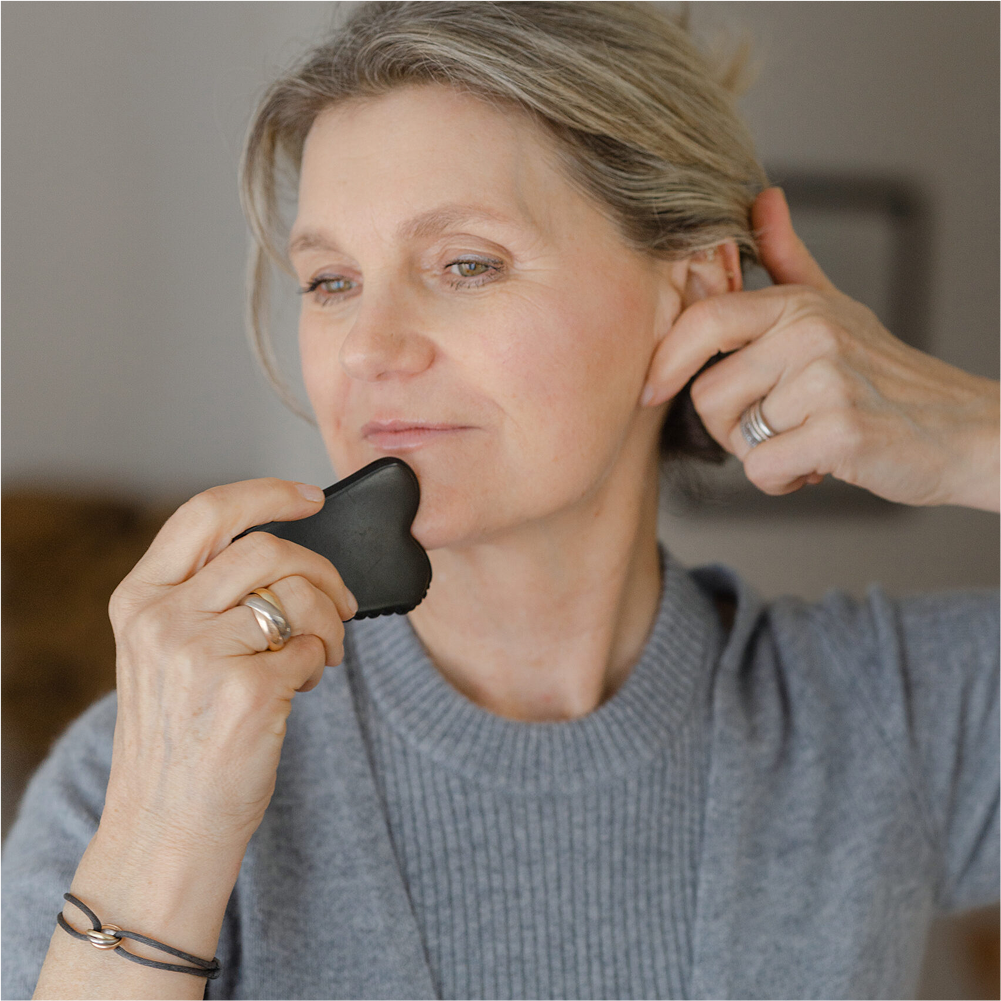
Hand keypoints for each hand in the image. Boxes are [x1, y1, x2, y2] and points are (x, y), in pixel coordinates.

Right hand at [104, 478, 356, 856]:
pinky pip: (314, 647)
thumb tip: (286, 553)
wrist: (168, 829)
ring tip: (323, 650)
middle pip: (268, 548)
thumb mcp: (163, 653)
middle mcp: (163, 620)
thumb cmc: (179, 739)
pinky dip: (323, 661)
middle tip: (340, 600)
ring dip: (331, 618)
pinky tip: (302, 686)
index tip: (309, 496)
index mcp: (140, 599)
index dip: (266, 493)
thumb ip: (205, 596)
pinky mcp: (247, 692)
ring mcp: (202, 655)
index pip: (206, 513)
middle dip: (321, 568)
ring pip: (299, 594)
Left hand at [645, 187, 1000, 510]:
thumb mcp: (836, 308)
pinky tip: (817, 464)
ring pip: (736, 438)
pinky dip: (783, 481)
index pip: (705, 320)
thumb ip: (790, 260)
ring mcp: (827, 381)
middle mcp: (810, 335)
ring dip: (763, 454)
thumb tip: (762, 200)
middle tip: (776, 426)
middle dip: (730, 426)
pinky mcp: (840, 432)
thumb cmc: (887, 376)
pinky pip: (763, 469)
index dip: (666, 358)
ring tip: (806, 439)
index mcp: (798, 306)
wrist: (962, 429)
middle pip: (707, 395)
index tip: (650, 388)